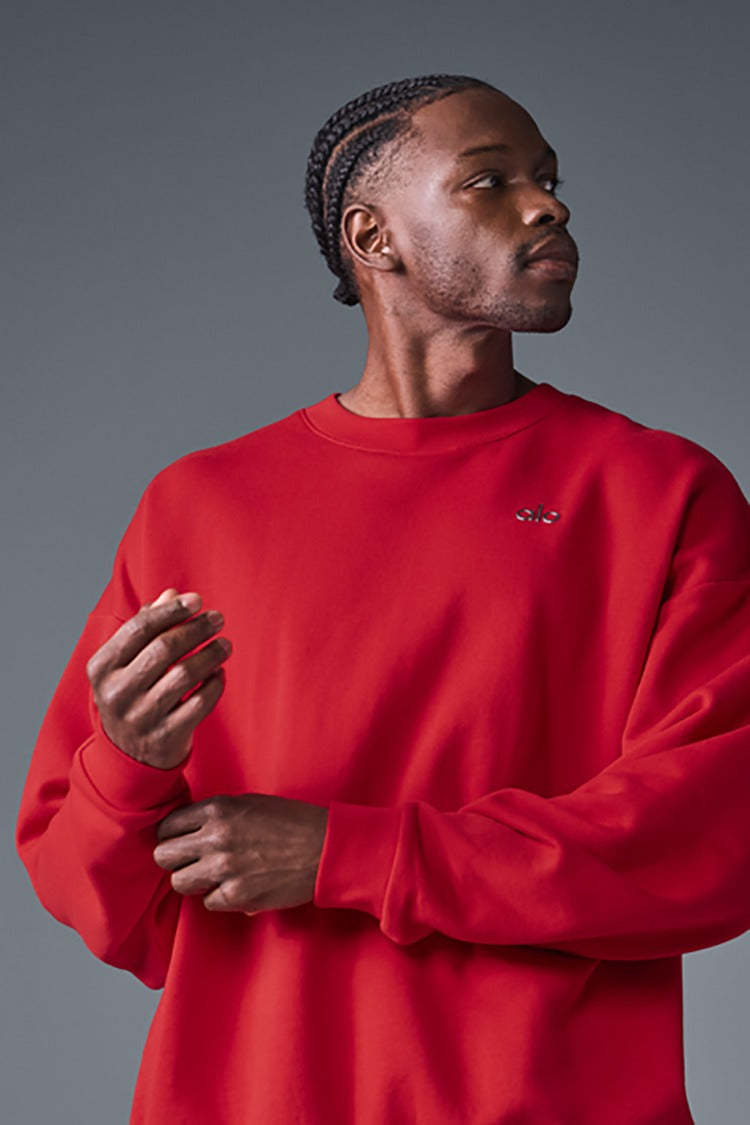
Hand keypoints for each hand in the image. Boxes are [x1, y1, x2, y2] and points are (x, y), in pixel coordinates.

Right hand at [85, 587, 231, 769]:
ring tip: (225, 645)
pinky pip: (200, 703)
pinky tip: (219, 673)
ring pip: (185, 674)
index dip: (171, 610)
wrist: (128, 754)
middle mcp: (116, 693)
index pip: (138, 628)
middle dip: (196, 629)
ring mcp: (141, 717)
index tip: (197, 600)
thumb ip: (147, 626)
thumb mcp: (127, 662)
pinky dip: (214, 684)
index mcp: (101, 668)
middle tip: (218, 619)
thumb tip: (172, 594)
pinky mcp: (166, 736)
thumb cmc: (132, 693)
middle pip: (164, 648)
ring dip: (211, 654)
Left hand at [153, 793, 328, 912]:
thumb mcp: (250, 803)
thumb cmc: (292, 822)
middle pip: (164, 855)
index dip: (172, 836)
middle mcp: (215, 837)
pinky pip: (208, 902)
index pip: (168, 826)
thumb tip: (188, 831)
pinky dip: (219, 898)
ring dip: (193, 881)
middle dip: (175, 860)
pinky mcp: (237, 894)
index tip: (181, 842)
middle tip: (191, 862)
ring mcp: (225, 868)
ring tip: (212, 877)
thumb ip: (217, 815)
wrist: (325, 848)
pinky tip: (236, 887)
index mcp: (218, 809)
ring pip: (179, 882)